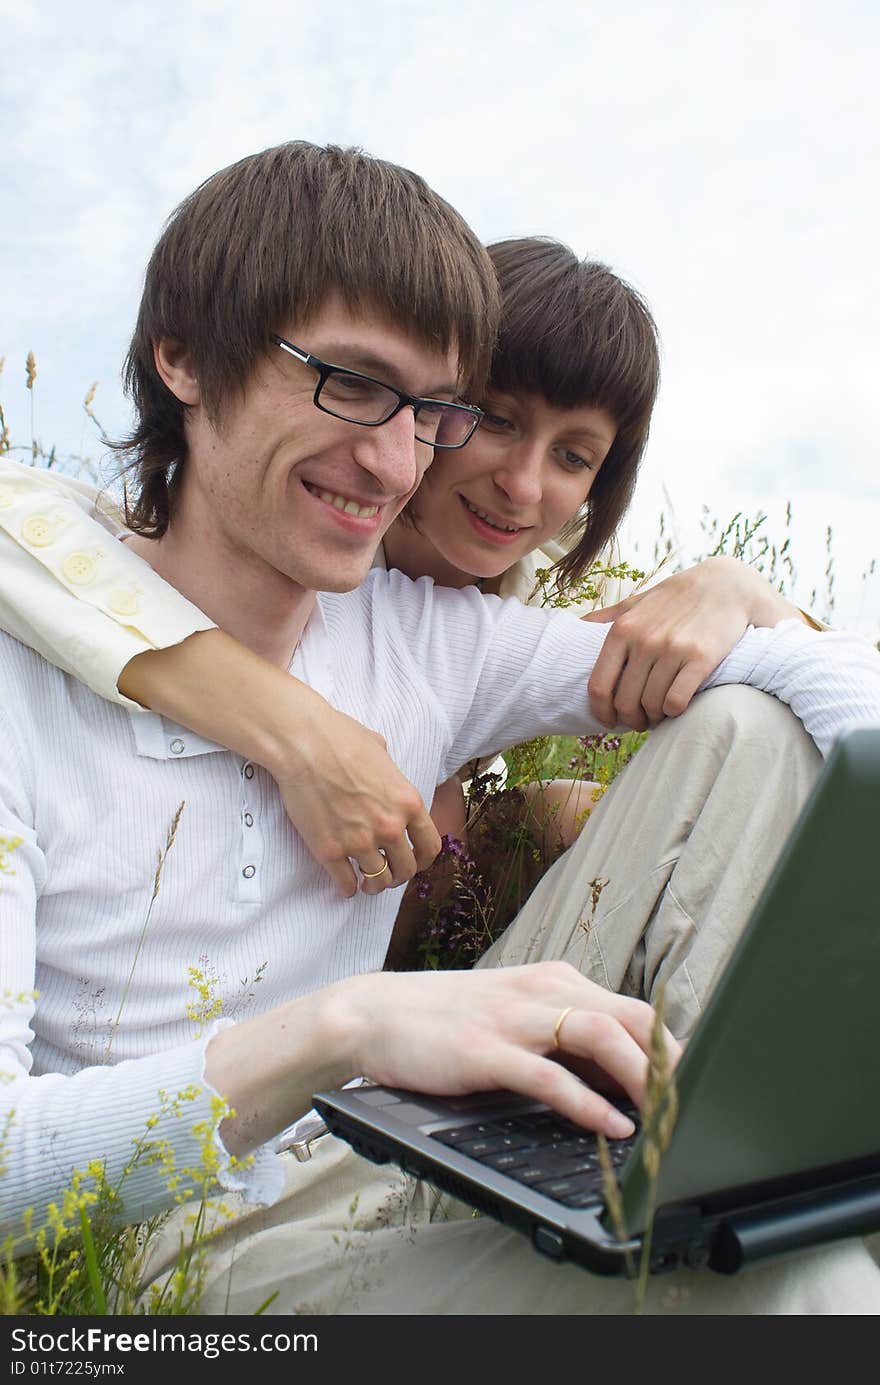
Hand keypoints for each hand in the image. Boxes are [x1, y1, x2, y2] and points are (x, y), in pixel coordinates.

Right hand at [274, 702, 441, 897]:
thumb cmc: (340, 738)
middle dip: (398, 876)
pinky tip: (345, 885)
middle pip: (406, 869)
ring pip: (378, 882)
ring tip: (367, 883)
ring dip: (373, 885)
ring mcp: (360, 841)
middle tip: (388, 874)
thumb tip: (387, 774)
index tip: (415, 862)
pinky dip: (347, 888)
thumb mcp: (380, 750)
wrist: (303, 744)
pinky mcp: (330, 851)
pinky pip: (345, 884)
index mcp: (408, 802)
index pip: (430, 846)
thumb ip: (390, 772)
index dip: (423, 860)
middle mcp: (390, 826)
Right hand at [341, 961, 681, 1138]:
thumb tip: (618, 1077)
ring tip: (667, 1114)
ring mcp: (513, 1018)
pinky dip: (587, 1102)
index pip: (633, 1008)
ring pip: (599, 1035)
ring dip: (641, 1076)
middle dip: (672, 1059)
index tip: (696, 1083)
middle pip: (630, 1015)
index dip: (672, 1046)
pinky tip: (610, 1125)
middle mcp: (540, 990)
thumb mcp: (513, 1017)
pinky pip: (548, 1076)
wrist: (372, 1014)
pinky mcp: (485, 1050)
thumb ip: (561, 1037)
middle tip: (698, 1100)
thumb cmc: (444, 1021)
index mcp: (552, 981)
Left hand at [581, 556, 803, 728]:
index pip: (598, 685)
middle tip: (639, 721)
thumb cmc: (676, 598)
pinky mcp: (701, 658)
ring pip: (651, 705)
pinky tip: (676, 707)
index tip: (608, 721)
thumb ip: (607, 618)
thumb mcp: (637, 602)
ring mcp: (672, 650)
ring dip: (653, 717)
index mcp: (622, 629)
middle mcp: (644, 640)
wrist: (725, 585)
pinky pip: (677, 701)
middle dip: (630, 719)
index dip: (600, 711)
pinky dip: (674, 712)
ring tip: (658, 714)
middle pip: (625, 702)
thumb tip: (574, 627)